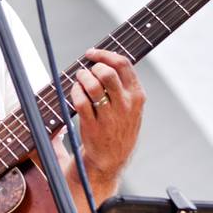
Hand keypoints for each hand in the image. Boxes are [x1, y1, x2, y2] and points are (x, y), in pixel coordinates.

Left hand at [70, 48, 145, 182]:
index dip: (105, 54)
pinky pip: (81, 101)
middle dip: (93, 67)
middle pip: (108, 73)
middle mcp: (125, 105)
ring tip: (79, 79)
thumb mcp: (132, 106)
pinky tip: (75, 91)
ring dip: (82, 78)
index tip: (92, 53)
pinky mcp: (93, 126)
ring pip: (94, 86)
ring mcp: (109, 116)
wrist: (112, 159)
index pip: (123, 64)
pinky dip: (75, 91)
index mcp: (137, 96)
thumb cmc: (119, 128)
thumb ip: (124, 84)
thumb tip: (105, 60)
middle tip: (86, 70)